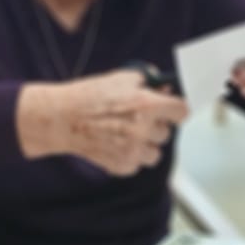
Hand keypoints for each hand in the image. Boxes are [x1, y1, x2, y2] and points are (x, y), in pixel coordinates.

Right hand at [16, 70, 188, 175]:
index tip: (173, 111)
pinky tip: (115, 144)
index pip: (183, 112)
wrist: (62, 119)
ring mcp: (133, 151)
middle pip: (167, 133)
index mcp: (147, 105)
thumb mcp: (120, 78)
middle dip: (156, 126)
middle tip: (138, 119)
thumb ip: (147, 81)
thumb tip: (165, 89)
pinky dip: (130, 156)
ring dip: (145, 145)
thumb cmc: (88, 97)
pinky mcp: (123, 166)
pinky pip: (138, 164)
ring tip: (125, 134)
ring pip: (155, 153)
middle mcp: (143, 130)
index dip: (177, 110)